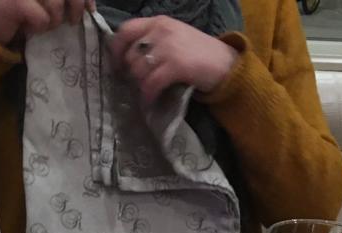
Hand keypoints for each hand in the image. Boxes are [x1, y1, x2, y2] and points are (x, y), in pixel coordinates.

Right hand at [0, 0, 94, 45]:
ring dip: (55, 19)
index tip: (89, 9)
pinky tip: (29, 27)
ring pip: (56, 3)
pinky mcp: (15, 2)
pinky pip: (42, 18)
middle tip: (72, 21)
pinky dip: (39, 28)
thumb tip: (90, 7)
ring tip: (45, 24)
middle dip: (75, 5)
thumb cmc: (25, 14)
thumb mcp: (49, 4)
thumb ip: (66, 0)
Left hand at [109, 16, 237, 104]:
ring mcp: (168, 47)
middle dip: (129, 74)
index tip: (116, 66)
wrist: (226, 64)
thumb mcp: (174, 38)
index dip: (116, 50)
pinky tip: (149, 102)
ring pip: (138, 70)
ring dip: (139, 86)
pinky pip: (151, 83)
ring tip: (145, 94)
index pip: (125, 30)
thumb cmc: (199, 54)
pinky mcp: (175, 66)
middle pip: (130, 55)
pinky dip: (147, 96)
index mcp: (158, 22)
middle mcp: (161, 30)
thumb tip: (129, 60)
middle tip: (134, 86)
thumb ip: (153, 42)